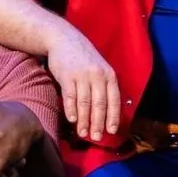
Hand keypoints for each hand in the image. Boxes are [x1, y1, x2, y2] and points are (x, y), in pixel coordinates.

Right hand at [46, 21, 120, 142]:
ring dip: (84, 121)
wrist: (63, 38)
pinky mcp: (66, 76)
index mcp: (109, 75)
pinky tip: (72, 119)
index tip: (111, 131)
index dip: (113, 117)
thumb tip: (108, 114)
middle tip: (96, 137)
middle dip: (98, 123)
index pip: (114, 100)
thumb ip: (105, 87)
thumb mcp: (100, 68)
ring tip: (83, 133)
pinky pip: (70, 97)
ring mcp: (81, 75)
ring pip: (84, 103)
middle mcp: (97, 75)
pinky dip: (71, 110)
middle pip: (99, 105)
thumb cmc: (84, 57)